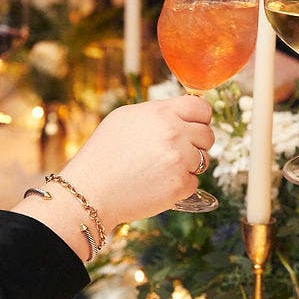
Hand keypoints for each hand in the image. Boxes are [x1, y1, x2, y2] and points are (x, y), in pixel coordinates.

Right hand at [61, 96, 214, 227]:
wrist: (90, 190)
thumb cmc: (103, 154)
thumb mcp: (125, 118)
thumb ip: (157, 113)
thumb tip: (180, 113)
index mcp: (161, 113)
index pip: (202, 108)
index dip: (200, 119)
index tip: (193, 127)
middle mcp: (173, 133)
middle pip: (208, 135)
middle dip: (196, 144)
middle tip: (175, 153)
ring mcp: (178, 159)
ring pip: (204, 160)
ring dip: (190, 166)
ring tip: (162, 170)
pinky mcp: (180, 184)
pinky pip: (194, 183)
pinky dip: (181, 187)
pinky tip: (159, 185)